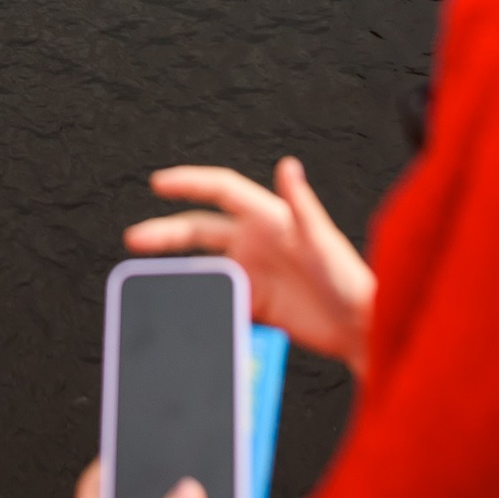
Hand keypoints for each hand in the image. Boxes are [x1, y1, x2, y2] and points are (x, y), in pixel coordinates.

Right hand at [125, 158, 375, 371]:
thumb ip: (303, 206)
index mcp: (270, 218)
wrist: (362, 331)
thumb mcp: (323, 243)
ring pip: (204, 266)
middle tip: (136, 239)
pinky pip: (220, 299)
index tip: (160, 184)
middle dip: (166, 232)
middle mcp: (257, 242)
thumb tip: (289, 166)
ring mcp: (255, 274)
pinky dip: (202, 302)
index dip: (189, 182)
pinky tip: (189, 310)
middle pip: (200, 230)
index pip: (221, 190)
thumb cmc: (351, 282)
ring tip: (153, 282)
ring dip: (179, 271)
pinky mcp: (257, 304)